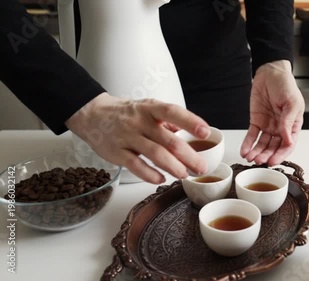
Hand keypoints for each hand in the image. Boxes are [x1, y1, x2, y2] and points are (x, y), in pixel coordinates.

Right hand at [65, 93, 210, 183]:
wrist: (92, 114)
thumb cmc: (126, 113)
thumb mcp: (148, 109)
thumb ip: (168, 121)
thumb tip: (190, 134)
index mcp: (150, 108)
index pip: (173, 112)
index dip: (190, 122)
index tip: (205, 132)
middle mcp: (139, 121)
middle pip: (169, 140)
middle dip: (189, 156)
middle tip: (201, 167)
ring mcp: (127, 137)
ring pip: (155, 154)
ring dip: (173, 167)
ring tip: (184, 175)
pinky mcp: (116, 152)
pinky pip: (136, 166)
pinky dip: (150, 174)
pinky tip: (161, 179)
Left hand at [240, 60, 304, 165]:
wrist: (270, 72)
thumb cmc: (286, 85)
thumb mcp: (292, 103)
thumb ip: (288, 122)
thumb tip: (288, 139)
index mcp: (293, 125)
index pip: (288, 145)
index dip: (280, 154)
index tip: (272, 161)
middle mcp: (281, 128)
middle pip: (273, 147)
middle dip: (266, 155)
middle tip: (259, 161)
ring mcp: (268, 125)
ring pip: (262, 144)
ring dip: (256, 152)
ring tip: (250, 158)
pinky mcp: (257, 121)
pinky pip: (252, 135)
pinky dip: (248, 144)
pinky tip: (245, 151)